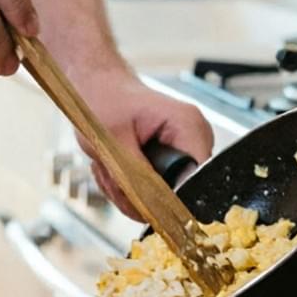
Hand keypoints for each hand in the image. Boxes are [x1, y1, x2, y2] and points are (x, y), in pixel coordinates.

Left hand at [74, 68, 213, 220]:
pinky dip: (127, 187)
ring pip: (160, 199)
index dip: (167, 199)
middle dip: (137, 195)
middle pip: (177, 195)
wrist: (99, 89)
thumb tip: (152, 207)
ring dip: (127, 191)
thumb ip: (135, 176)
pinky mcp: (171, 161)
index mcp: (188, 126)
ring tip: (109, 166)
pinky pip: (153, 192)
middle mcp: (194, 140)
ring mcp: (183, 152)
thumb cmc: (104, 101)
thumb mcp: (114, 142)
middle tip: (111, 173)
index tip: (137, 196)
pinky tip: (114, 167)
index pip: (197, 182)